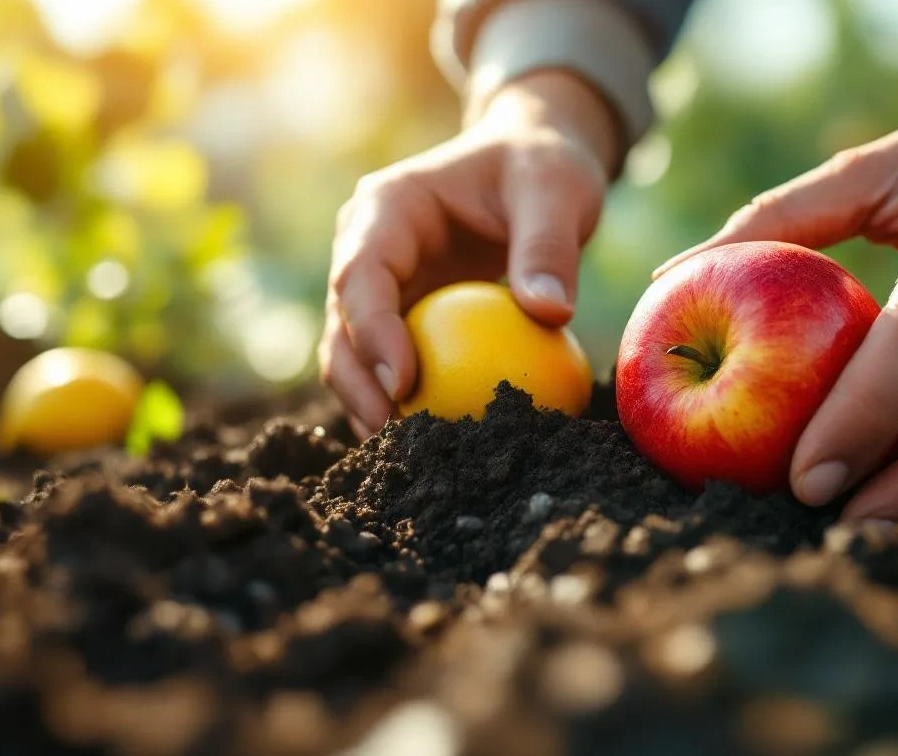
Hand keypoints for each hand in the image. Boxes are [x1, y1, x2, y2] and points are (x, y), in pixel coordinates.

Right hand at [320, 72, 618, 437]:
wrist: (533, 165)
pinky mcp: (403, 317)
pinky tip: (431, 443)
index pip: (361, 275)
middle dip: (358, 384)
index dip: (371, 331)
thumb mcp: (555, 191)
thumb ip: (549, 246)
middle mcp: (367, 248)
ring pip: (354, 354)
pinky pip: (392, 365)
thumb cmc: (541, 167)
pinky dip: (404, 403)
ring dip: (370, 404)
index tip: (402, 382)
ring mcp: (380, 287)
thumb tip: (551, 312)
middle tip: (394, 435)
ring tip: (406, 453)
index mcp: (386, 208)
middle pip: (342, 324)